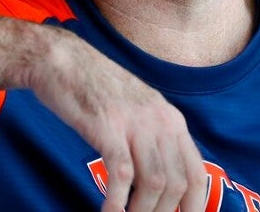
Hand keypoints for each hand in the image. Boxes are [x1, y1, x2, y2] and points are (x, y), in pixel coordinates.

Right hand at [27, 27, 206, 211]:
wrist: (63, 61)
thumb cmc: (97, 90)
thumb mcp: (138, 110)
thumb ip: (154, 139)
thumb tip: (161, 181)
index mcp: (171, 119)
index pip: (197, 172)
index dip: (195, 205)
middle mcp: (161, 121)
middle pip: (178, 183)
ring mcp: (135, 123)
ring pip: (155, 183)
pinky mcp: (108, 127)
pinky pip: (121, 174)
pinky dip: (117, 202)